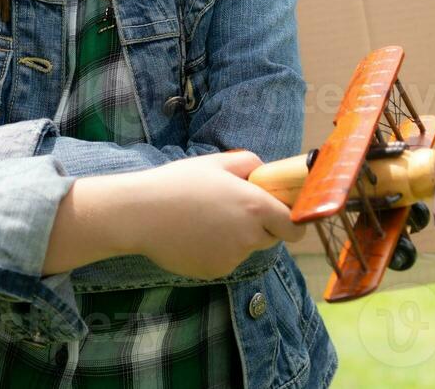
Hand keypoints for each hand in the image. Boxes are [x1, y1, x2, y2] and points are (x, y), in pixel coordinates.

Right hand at [117, 149, 307, 280]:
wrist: (141, 214)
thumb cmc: (179, 183)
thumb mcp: (217, 162)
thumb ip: (250, 164)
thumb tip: (266, 175)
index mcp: (255, 207)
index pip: (294, 227)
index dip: (293, 222)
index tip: (285, 214)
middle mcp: (249, 236)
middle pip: (271, 238)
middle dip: (262, 226)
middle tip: (236, 210)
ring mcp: (232, 257)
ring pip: (246, 248)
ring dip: (237, 237)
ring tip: (205, 220)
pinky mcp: (215, 272)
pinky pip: (226, 259)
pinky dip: (217, 250)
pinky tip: (194, 235)